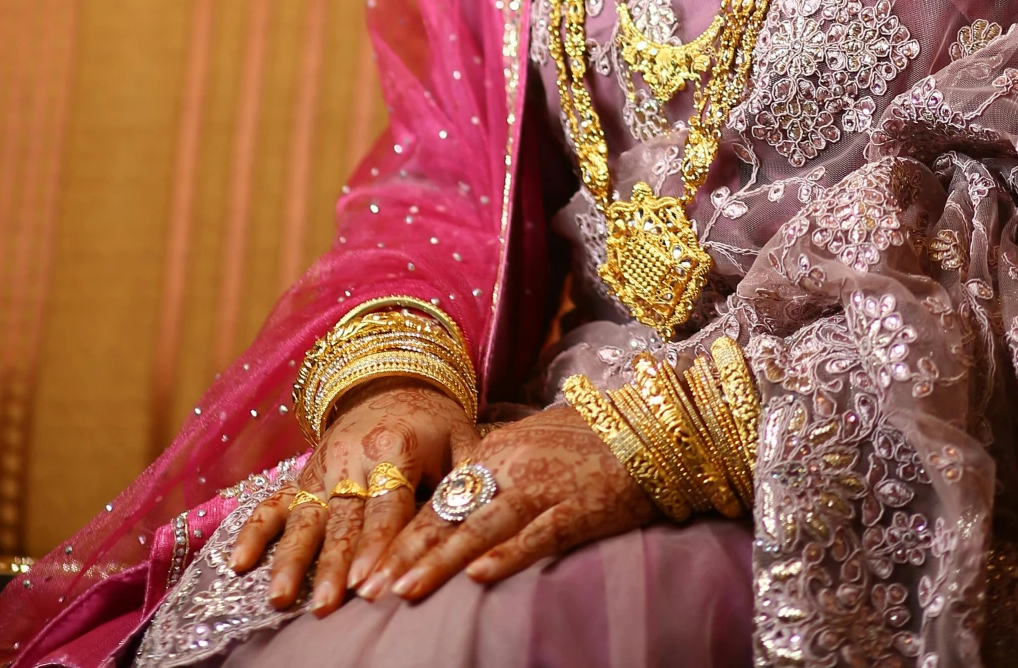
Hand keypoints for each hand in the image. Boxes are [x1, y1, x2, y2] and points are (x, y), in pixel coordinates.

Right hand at [229, 380, 474, 613]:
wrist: (394, 380)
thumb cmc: (436, 423)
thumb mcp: (462, 441)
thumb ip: (464, 484)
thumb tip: (474, 528)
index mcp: (396, 447)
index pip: (387, 506)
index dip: (378, 546)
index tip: (371, 585)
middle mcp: (353, 457)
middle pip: (342, 518)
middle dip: (332, 564)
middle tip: (327, 606)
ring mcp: (323, 466)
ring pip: (304, 516)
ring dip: (291, 558)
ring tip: (280, 598)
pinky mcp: (303, 474)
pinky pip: (273, 501)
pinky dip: (254, 530)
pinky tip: (239, 562)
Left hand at [356, 403, 655, 603]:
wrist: (650, 426)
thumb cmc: (590, 436)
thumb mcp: (532, 439)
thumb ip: (495, 466)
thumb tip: (459, 495)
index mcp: (497, 449)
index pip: (439, 498)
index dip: (400, 534)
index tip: (368, 564)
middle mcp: (512, 465)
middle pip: (448, 515)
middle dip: (404, 555)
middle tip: (367, 588)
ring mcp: (544, 486)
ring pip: (481, 527)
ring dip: (439, 561)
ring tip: (403, 591)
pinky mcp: (578, 508)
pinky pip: (537, 536)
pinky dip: (507, 555)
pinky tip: (479, 576)